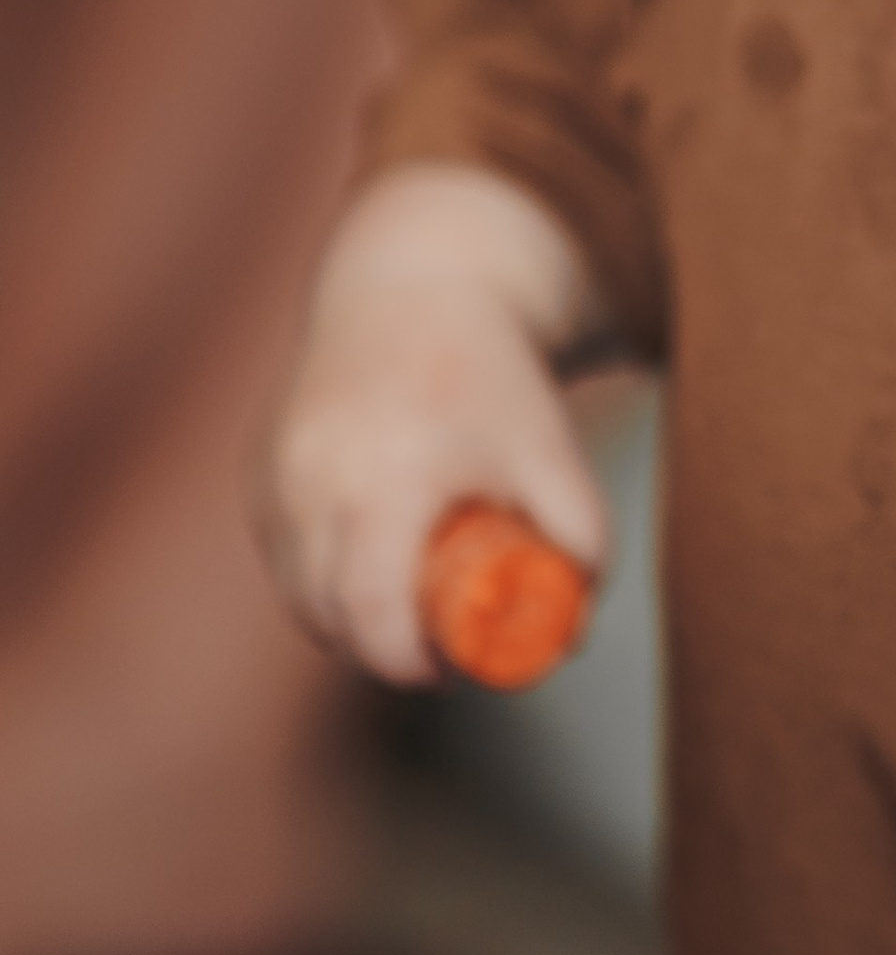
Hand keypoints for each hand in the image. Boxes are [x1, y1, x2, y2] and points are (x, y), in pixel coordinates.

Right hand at [257, 163, 608, 684]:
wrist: (410, 284)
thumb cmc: (491, 376)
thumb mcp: (550, 447)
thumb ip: (581, 534)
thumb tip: (573, 631)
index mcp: (390, 476)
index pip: (372, 610)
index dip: (407, 661)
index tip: (446, 669)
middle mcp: (317, 478)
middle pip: (329, 615)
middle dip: (379, 648)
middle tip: (434, 646)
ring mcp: (276, 474)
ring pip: (299, 590)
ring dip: (344, 616)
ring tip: (402, 602)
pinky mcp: (257, 470)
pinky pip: (282, 553)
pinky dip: (318, 574)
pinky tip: (361, 564)